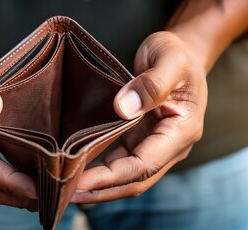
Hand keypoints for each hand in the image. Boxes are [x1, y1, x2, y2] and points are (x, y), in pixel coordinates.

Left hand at [72, 31, 207, 202]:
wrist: (183, 54)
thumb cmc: (177, 55)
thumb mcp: (168, 60)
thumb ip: (150, 85)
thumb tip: (123, 109)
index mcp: (181, 131)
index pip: (144, 165)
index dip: (111, 177)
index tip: (80, 182)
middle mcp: (170, 146)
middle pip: (135, 179)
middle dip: (101, 190)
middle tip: (64, 194)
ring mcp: (155, 145)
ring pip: (126, 176)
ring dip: (99, 185)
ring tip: (66, 188)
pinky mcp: (141, 140)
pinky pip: (121, 162)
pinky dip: (101, 170)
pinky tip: (80, 171)